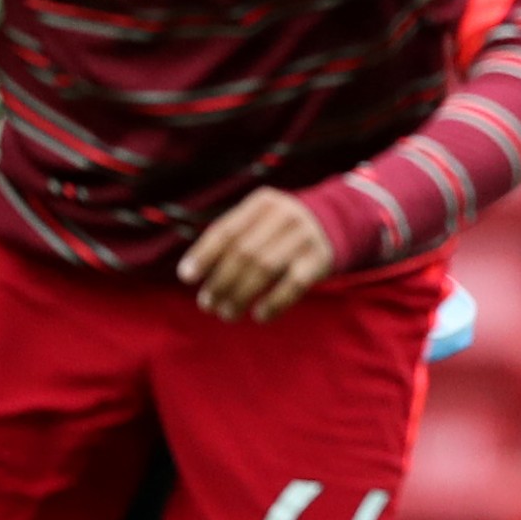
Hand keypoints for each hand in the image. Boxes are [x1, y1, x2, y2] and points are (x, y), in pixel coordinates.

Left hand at [179, 189, 334, 320]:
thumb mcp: (258, 218)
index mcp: (262, 204)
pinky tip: (259, 316)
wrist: (334, 220)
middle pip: (244, 253)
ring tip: (227, 313)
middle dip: (220, 282)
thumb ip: (231, 238)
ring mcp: (304, 237)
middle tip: (207, 304)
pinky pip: (294, 284)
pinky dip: (274, 303)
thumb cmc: (279, 227)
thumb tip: (191, 272)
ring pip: (265, 269)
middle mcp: (285, 216)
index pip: (227, 230)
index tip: (186, 278)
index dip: (204, 255)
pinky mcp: (320, 259)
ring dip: (241, 296)